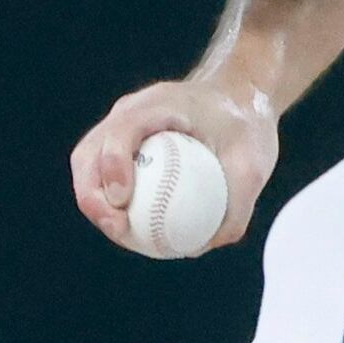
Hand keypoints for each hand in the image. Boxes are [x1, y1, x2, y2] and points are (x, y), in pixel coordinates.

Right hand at [71, 73, 277, 255]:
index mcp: (158, 103)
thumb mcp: (255, 161)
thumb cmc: (247, 125)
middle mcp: (130, 112)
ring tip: (121, 234)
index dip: (113, 164)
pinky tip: (132, 232)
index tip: (123, 201)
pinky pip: (104, 178)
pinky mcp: (123, 146)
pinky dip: (109, 204)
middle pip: (89, 153)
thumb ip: (237, 202)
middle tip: (117, 228)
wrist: (238, 98)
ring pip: (88, 167)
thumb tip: (207, 243)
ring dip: (95, 203)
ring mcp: (121, 129)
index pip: (123, 129)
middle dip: (92, 194)